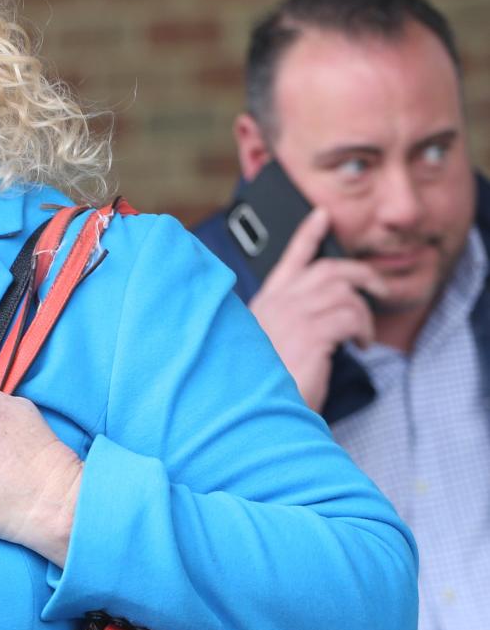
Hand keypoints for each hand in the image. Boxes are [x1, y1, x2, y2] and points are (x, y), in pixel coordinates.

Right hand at [249, 208, 386, 410]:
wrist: (252, 412)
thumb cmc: (261, 386)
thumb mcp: (266, 349)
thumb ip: (282, 326)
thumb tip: (311, 319)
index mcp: (264, 306)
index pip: (289, 259)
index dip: (307, 234)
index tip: (321, 216)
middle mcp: (277, 305)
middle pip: (328, 269)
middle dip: (360, 273)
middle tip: (377, 288)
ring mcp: (293, 316)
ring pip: (345, 292)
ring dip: (364, 312)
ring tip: (363, 335)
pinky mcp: (311, 333)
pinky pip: (352, 315)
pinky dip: (363, 328)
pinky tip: (359, 345)